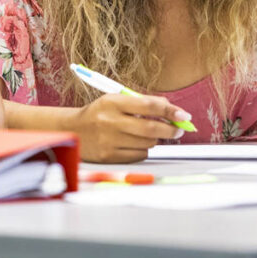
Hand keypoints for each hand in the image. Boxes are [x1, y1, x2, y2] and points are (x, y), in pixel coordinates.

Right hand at [70, 93, 190, 162]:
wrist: (72, 130)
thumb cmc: (99, 113)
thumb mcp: (116, 100)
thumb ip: (142, 103)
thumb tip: (170, 109)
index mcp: (113, 102)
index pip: (148, 106)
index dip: (170, 111)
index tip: (184, 115)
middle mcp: (110, 121)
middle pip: (151, 128)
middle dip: (170, 129)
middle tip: (178, 129)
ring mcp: (109, 141)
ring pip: (147, 143)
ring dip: (156, 139)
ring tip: (151, 134)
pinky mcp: (109, 156)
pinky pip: (139, 155)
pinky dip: (144, 150)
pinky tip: (136, 143)